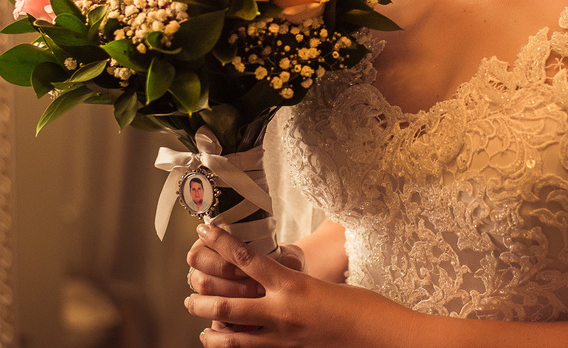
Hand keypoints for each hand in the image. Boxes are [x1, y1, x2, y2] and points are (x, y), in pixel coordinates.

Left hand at [185, 224, 412, 347]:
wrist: (379, 335)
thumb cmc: (358, 304)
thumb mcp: (319, 283)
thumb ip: (290, 281)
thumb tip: (269, 275)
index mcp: (291, 284)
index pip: (246, 258)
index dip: (220, 243)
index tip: (202, 230)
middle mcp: (282, 312)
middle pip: (227, 303)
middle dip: (202, 299)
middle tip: (188, 294)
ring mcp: (283, 338)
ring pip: (233, 337)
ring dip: (211, 332)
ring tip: (201, 328)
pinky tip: (227, 345)